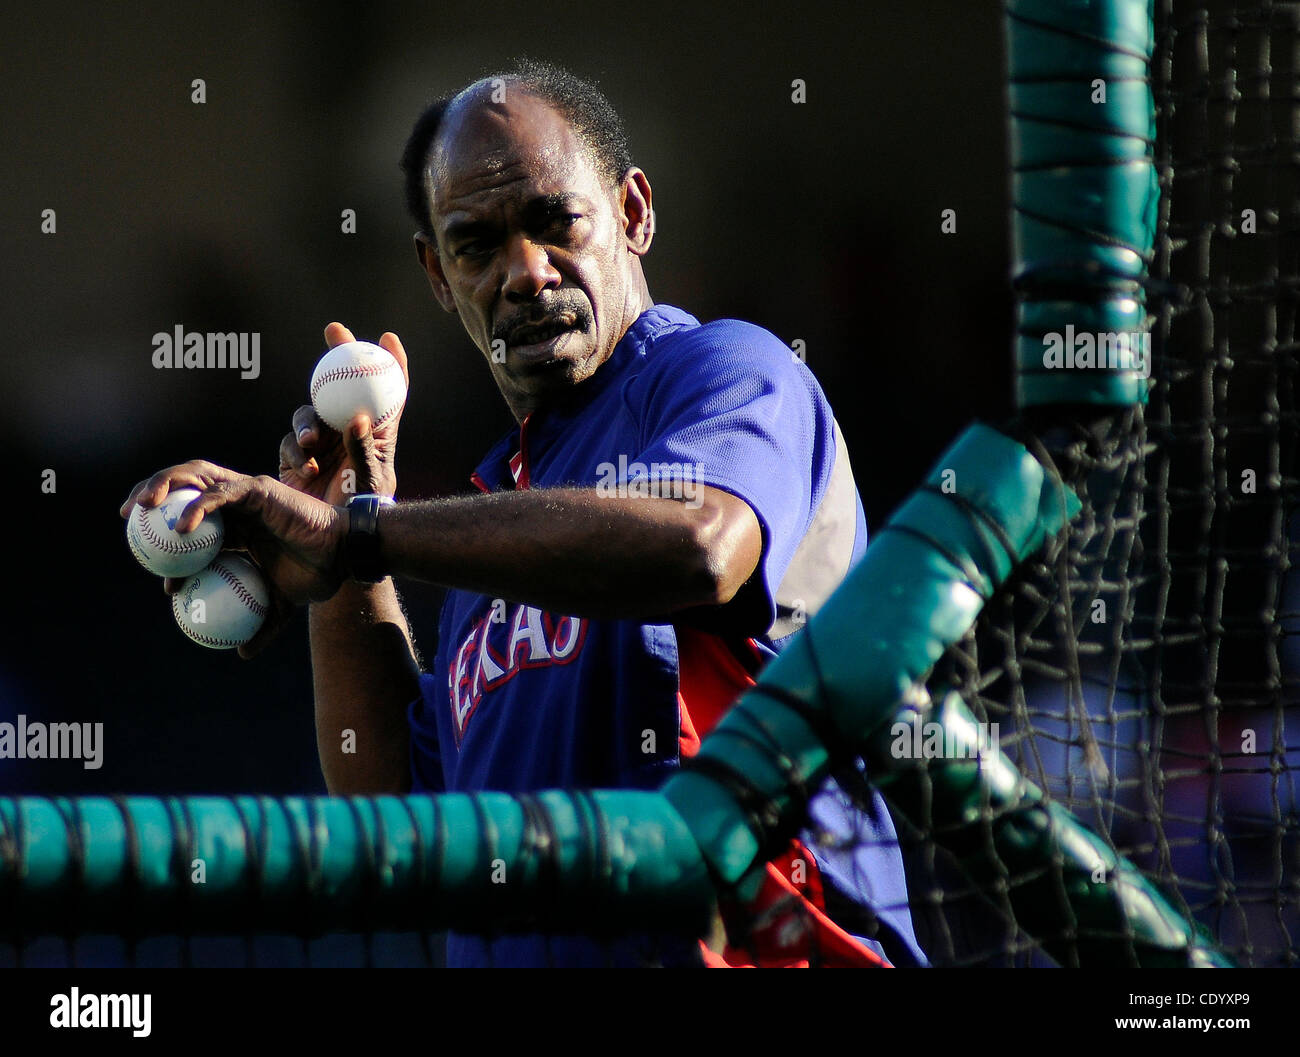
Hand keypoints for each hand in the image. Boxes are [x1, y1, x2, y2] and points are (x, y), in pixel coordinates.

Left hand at [120, 462, 346, 656]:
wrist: (343, 559)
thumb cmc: (315, 576)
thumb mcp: (280, 605)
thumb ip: (261, 625)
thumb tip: (242, 654)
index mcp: (238, 525)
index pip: (190, 521)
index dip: (164, 538)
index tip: (156, 573)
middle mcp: (238, 503)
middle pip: (183, 487)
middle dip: (150, 495)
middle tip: (126, 519)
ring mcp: (247, 493)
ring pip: (195, 478)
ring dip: (164, 486)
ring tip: (140, 509)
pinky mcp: (260, 489)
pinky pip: (221, 494)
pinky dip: (198, 507)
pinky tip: (181, 528)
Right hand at [279, 323, 408, 504]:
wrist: (333, 541)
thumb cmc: (364, 512)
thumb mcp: (370, 481)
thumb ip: (365, 450)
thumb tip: (358, 417)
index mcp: (376, 434)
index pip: (388, 393)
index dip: (392, 364)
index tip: (388, 340)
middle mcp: (347, 431)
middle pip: (343, 386)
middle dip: (339, 355)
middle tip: (336, 330)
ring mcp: (321, 443)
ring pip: (309, 413)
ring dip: (308, 422)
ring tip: (312, 444)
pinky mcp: (296, 458)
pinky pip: (290, 443)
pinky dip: (297, 452)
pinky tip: (307, 469)